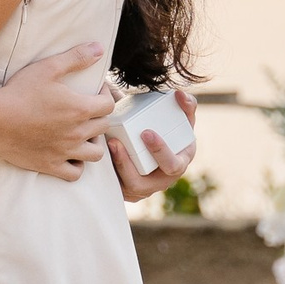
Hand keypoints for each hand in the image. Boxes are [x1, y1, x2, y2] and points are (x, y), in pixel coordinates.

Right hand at [0, 43, 113, 180]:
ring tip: (83, 133)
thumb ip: (76, 58)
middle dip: (99, 116)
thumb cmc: (20, 92)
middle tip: (88, 109)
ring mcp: (65, 152)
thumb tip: (99, 49)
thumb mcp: (48, 68)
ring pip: (96, 154)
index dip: (106, 96)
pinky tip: (70, 155)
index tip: (96, 91)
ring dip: (93, 142)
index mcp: (79, 109)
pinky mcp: (51, 165)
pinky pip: (75, 173)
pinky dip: (77, 165)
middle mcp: (77, 133)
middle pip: (103, 127)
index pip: (109, 105)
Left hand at [109, 89, 196, 203]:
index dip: (161, 152)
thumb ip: (185, 105)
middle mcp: (162, 180)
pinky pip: (117, 188)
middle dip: (128, 164)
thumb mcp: (181, 120)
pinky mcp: (128, 189)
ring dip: (115, 168)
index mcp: (178, 163)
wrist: (153, 146)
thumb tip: (179, 94)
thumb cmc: (169, 132)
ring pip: (127, 188)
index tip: (146, 132)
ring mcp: (144, 188)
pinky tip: (98, 155)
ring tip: (106, 145)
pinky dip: (108, 172)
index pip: (173, 166)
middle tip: (115, 142)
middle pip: (145, 185)